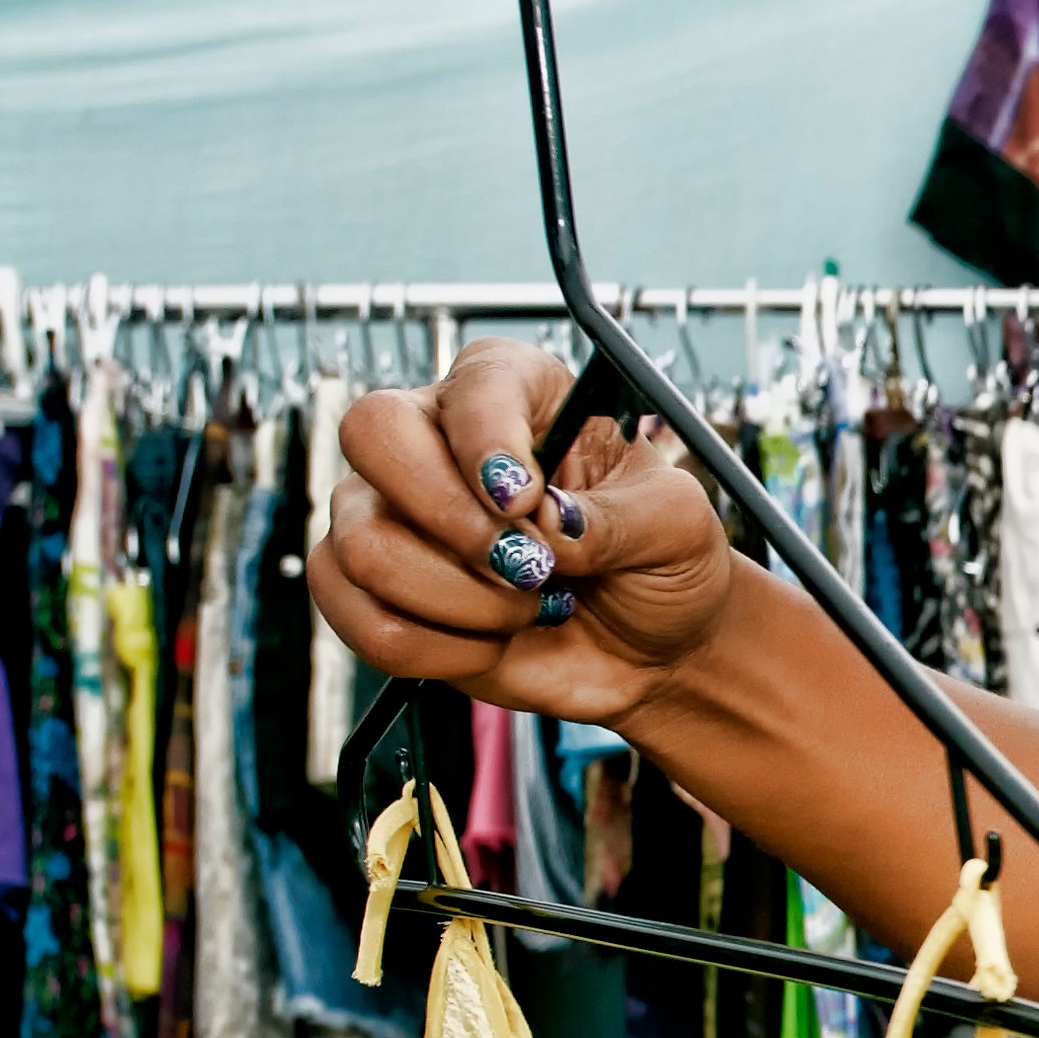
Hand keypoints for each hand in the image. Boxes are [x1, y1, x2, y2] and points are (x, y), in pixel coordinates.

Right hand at [307, 340, 747, 727]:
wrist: (653, 651)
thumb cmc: (664, 564)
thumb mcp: (677, 527)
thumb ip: (619, 518)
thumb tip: (545, 524)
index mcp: (519, 391)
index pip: (470, 386)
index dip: (487, 444)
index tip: (527, 499)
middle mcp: (439, 437)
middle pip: (373, 435)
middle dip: (454, 522)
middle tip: (532, 568)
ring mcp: (395, 513)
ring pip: (363, 545)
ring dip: (461, 600)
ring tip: (531, 606)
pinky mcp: (377, 590)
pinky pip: (361, 620)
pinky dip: (437, 649)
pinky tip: (492, 641)